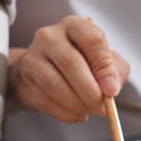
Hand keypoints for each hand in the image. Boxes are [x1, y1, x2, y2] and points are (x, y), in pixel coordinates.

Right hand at [8, 15, 129, 121]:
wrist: (42, 73)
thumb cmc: (79, 64)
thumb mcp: (103, 60)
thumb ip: (115, 70)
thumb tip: (111, 88)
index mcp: (74, 26)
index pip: (92, 40)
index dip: (105, 67)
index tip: (112, 90)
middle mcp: (50, 36)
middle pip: (71, 63)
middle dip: (89, 91)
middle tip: (100, 106)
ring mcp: (33, 56)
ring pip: (53, 83)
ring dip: (76, 103)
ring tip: (88, 110)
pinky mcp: (24, 77)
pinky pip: (44, 99)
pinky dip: (65, 113)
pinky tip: (76, 114)